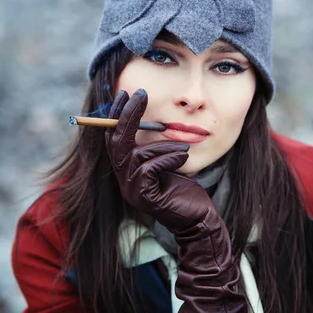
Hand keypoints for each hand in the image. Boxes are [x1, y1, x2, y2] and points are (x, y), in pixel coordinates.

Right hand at [106, 89, 247, 312]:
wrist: (198, 219)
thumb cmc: (184, 190)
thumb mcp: (167, 162)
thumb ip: (154, 146)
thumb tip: (152, 120)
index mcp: (127, 171)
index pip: (113, 139)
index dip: (116, 116)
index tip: (126, 94)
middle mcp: (124, 181)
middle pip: (117, 143)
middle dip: (127, 116)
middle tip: (140, 94)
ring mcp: (132, 191)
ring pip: (138, 155)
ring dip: (162, 146)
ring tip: (183, 148)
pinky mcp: (145, 198)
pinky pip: (150, 168)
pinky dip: (168, 158)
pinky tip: (183, 157)